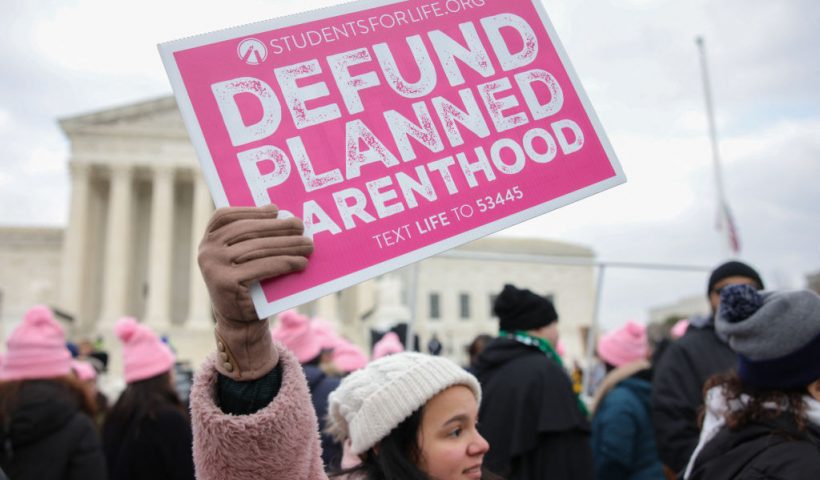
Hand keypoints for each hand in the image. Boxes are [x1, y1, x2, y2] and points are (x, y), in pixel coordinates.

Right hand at [198, 204, 313, 379]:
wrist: (240, 321)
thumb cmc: (248, 283)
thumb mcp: (244, 257)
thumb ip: (252, 237)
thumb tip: (280, 215)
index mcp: (208, 240)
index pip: (224, 216)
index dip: (250, 211)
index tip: (275, 210)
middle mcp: (207, 252)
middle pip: (247, 231)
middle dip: (278, 227)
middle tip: (301, 226)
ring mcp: (214, 267)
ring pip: (258, 248)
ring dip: (288, 245)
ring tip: (308, 245)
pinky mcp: (227, 283)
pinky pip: (263, 266)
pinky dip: (285, 263)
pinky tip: (301, 263)